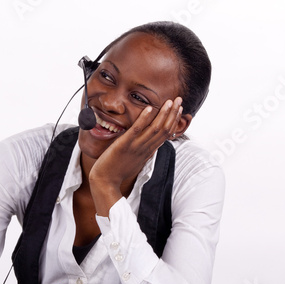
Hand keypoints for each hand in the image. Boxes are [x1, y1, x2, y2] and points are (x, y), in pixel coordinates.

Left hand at [89, 97, 183, 215]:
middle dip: (173, 114)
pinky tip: (149, 108)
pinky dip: (144, 119)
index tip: (179, 109)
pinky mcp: (124, 145)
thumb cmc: (118, 171)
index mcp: (148, 151)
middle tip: (179, 99)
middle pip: (164, 130)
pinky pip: (136, 130)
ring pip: (154, 129)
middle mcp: (145, 149)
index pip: (165, 134)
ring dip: (164, 114)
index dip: (174, 121)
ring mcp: (135, 147)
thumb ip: (144, 151)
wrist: (105, 182)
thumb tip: (151, 146)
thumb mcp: (135, 161)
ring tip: (170, 102)